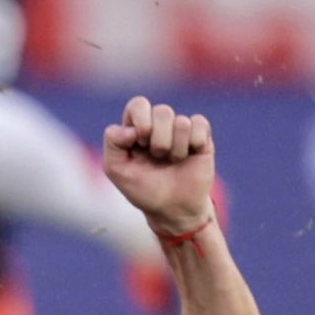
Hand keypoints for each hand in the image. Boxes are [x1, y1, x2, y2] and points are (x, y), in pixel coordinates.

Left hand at [102, 96, 216, 238]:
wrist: (172, 210)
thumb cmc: (143, 189)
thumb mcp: (116, 169)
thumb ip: (113, 142)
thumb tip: (131, 129)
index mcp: (137, 127)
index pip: (139, 104)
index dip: (141, 120)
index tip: (139, 143)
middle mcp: (159, 125)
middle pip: (162, 110)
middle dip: (159, 139)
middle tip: (157, 157)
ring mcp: (181, 131)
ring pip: (181, 121)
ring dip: (176, 148)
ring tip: (173, 161)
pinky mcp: (202, 138)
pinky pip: (200, 123)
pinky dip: (194, 143)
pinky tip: (189, 156)